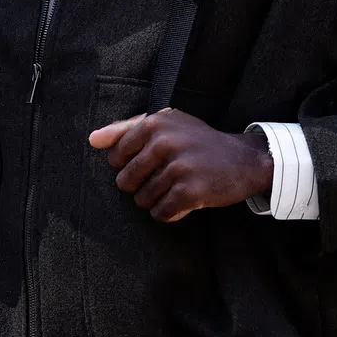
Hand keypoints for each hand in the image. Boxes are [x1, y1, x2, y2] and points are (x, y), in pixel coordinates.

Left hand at [89, 108, 272, 222]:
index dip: (130, 165)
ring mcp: (179, 167)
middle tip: (165, 178)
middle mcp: (165, 142)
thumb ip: (126, 130)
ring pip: (143, 200)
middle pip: (126, 181)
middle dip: (141, 186)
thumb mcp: (166, 125)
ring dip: (157, 201)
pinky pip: (161, 213)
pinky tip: (183, 202)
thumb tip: (92, 140)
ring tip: (176, 188)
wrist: (244, 160)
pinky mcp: (191, 191)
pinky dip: (169, 213)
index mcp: (154, 123)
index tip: (152, 162)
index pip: (116, 156)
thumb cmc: (197, 142)